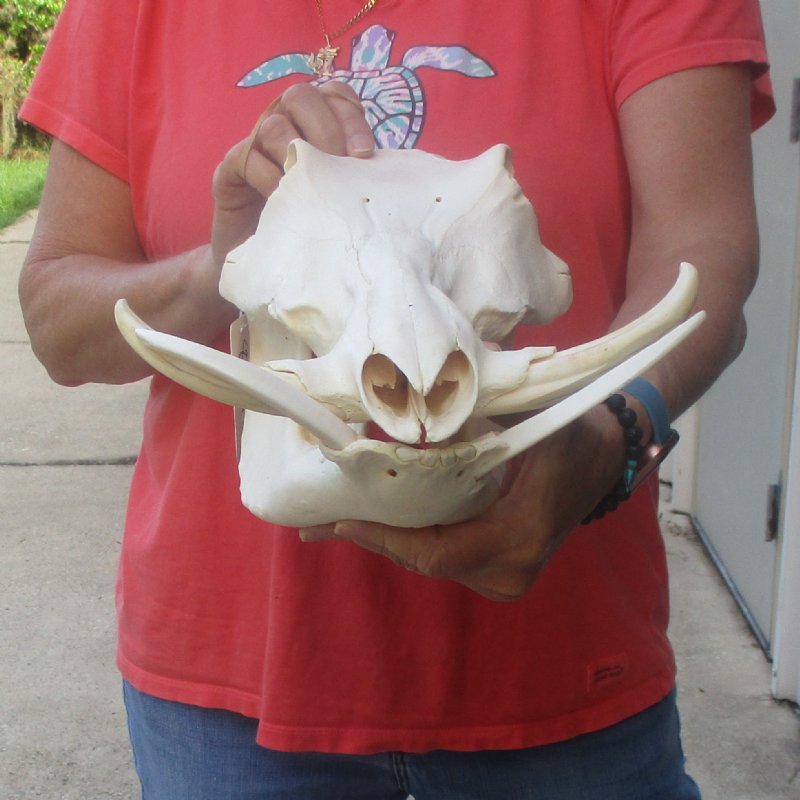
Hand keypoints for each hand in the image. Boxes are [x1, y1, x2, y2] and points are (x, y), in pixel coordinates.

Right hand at [210, 81, 374, 267]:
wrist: (266, 266)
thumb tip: (388, 173)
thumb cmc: (309, 228)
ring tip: (311, 187)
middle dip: (326, 129)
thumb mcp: (338, 199)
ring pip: (273, 125)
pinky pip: (247, 157)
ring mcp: (254, 144)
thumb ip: (354, 176)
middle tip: (339, 166)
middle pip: (301, 96)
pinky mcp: (229, 169)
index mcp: (314, 126)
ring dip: (297, 153)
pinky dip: (269, 177)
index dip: (351, 117)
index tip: (364, 155)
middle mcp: (284, 125)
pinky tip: (284, 200)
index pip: (335, 96)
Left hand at [301, 407, 624, 600]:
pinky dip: (409, 537)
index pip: (437, 551)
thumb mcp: (534, 416)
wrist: (604, 458)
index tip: (341, 520)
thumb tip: (419, 389)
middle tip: (317, 524)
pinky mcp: (495, 568)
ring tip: (332, 521)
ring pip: (429, 558)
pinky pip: (441, 554)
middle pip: (424, 559)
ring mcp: (502, 575)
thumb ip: (480, 409)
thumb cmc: (573, 433)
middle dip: (373, 538)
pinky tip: (374, 521)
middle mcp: (509, 569)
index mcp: (520, 536)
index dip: (386, 538)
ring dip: (386, 538)